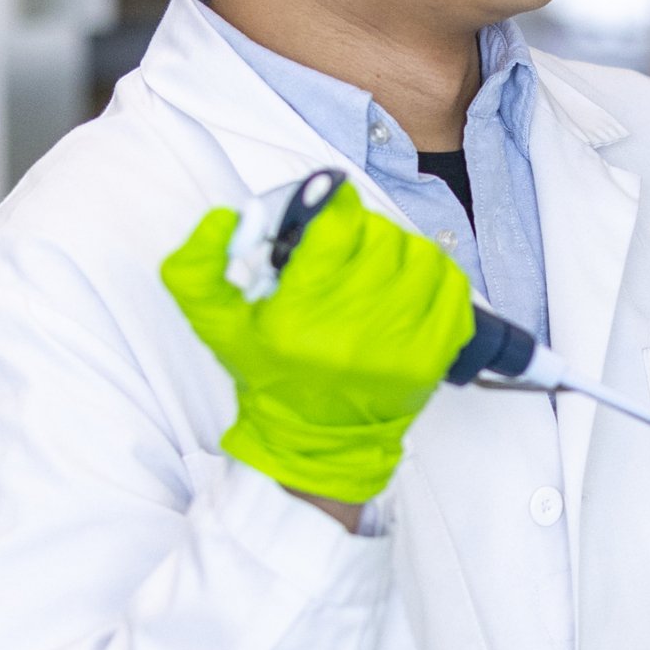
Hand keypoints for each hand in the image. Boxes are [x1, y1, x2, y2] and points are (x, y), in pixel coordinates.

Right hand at [161, 182, 475, 503]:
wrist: (316, 441)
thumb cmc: (271, 375)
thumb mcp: (217, 325)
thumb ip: (198, 268)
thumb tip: (225, 218)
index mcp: (298, 317)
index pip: (335, 227)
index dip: (333, 209)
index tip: (329, 216)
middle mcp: (353, 329)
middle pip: (379, 236)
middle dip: (362, 235)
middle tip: (349, 252)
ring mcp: (400, 344)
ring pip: (418, 254)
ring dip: (399, 253)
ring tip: (378, 272)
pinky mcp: (433, 355)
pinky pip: (452, 285)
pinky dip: (434, 277)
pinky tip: (409, 289)